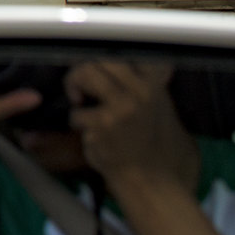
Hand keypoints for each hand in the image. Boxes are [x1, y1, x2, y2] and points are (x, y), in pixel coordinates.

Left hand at [67, 61, 197, 197]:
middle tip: (81, 87)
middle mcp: (142, 91)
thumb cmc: (152, 149)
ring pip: (86, 72)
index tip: (101, 68)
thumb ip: (148, 87)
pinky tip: (88, 132)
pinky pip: (76, 112)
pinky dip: (76, 121)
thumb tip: (144, 64)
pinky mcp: (104, 123)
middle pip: (103, 59)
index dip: (111, 57)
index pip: (134, 52)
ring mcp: (123, 106)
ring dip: (74, 85)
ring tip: (78, 101)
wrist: (151, 183)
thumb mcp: (160, 112)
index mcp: (156, 86)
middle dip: (85, 70)